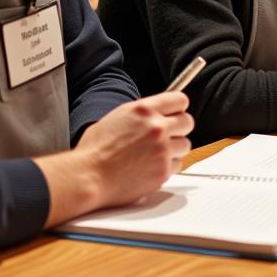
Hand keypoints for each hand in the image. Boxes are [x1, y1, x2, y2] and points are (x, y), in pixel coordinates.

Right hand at [76, 92, 193, 209]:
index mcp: (144, 110)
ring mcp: (162, 149)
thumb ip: (142, 114)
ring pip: (185, 145)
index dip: (178, 107)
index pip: (179, 100)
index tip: (176, 112)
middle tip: (168, 135)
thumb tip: (156, 113)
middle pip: (188, 122)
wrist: (89, 176)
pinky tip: (151, 166)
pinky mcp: (163, 170)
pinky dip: (168, 167)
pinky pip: (177, 165)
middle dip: (179, 128)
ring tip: (155, 153)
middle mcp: (156, 127)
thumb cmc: (95, 150)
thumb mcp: (117, 117)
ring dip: (174, 149)